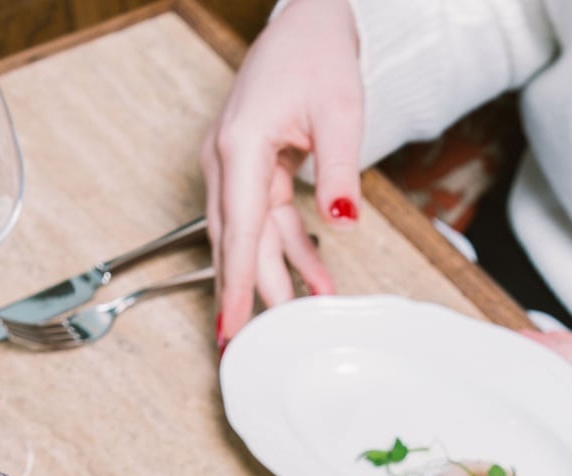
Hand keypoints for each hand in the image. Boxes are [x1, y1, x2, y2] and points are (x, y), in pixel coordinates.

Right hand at [200, 0, 363, 346]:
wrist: (308, 18)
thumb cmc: (317, 52)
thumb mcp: (340, 110)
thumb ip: (340, 171)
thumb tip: (344, 221)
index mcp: (239, 147)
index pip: (239, 233)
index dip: (236, 287)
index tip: (229, 331)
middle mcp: (227, 159)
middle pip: (237, 244)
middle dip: (248, 295)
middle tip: (256, 347)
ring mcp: (235, 164)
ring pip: (253, 238)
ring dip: (278, 277)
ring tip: (303, 318)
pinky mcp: (252, 168)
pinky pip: (269, 222)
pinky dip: (291, 251)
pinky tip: (316, 280)